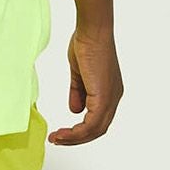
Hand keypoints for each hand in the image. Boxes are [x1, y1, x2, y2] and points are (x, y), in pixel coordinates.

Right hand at [47, 27, 123, 144]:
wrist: (92, 31)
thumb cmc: (86, 43)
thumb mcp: (79, 72)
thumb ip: (78, 91)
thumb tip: (75, 110)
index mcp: (109, 92)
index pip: (97, 119)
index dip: (80, 129)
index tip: (63, 131)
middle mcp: (113, 98)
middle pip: (97, 129)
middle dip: (76, 138)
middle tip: (57, 139)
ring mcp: (110, 99)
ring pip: (95, 130)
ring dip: (74, 138)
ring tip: (56, 138)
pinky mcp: (103, 98)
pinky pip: (91, 124)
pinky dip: (77, 132)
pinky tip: (63, 133)